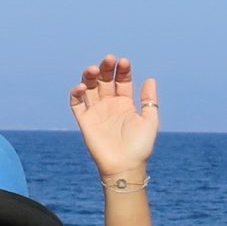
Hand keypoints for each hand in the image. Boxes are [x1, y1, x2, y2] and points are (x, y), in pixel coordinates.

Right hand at [70, 55, 159, 180]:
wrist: (125, 166)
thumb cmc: (140, 147)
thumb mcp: (150, 122)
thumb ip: (149, 101)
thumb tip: (150, 78)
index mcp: (125, 103)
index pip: (122, 80)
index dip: (122, 70)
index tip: (124, 62)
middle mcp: (110, 104)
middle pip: (105, 79)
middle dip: (105, 68)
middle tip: (108, 59)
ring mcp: (96, 111)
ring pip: (89, 87)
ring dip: (89, 76)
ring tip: (93, 69)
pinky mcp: (84, 120)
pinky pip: (76, 103)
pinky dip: (76, 93)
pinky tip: (82, 87)